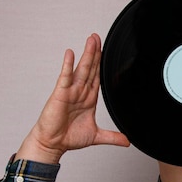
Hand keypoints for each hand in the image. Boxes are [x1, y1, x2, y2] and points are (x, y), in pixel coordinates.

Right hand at [16, 33, 129, 163]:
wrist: (53, 144)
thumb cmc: (69, 137)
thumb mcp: (96, 136)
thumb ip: (112, 137)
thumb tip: (127, 141)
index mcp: (89, 99)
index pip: (97, 77)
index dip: (100, 64)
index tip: (104, 51)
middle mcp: (80, 92)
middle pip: (90, 69)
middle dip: (95, 53)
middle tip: (97, 37)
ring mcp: (70, 92)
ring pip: (81, 70)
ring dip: (87, 55)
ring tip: (91, 40)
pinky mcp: (60, 94)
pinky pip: (65, 78)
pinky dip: (68, 66)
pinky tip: (70, 54)